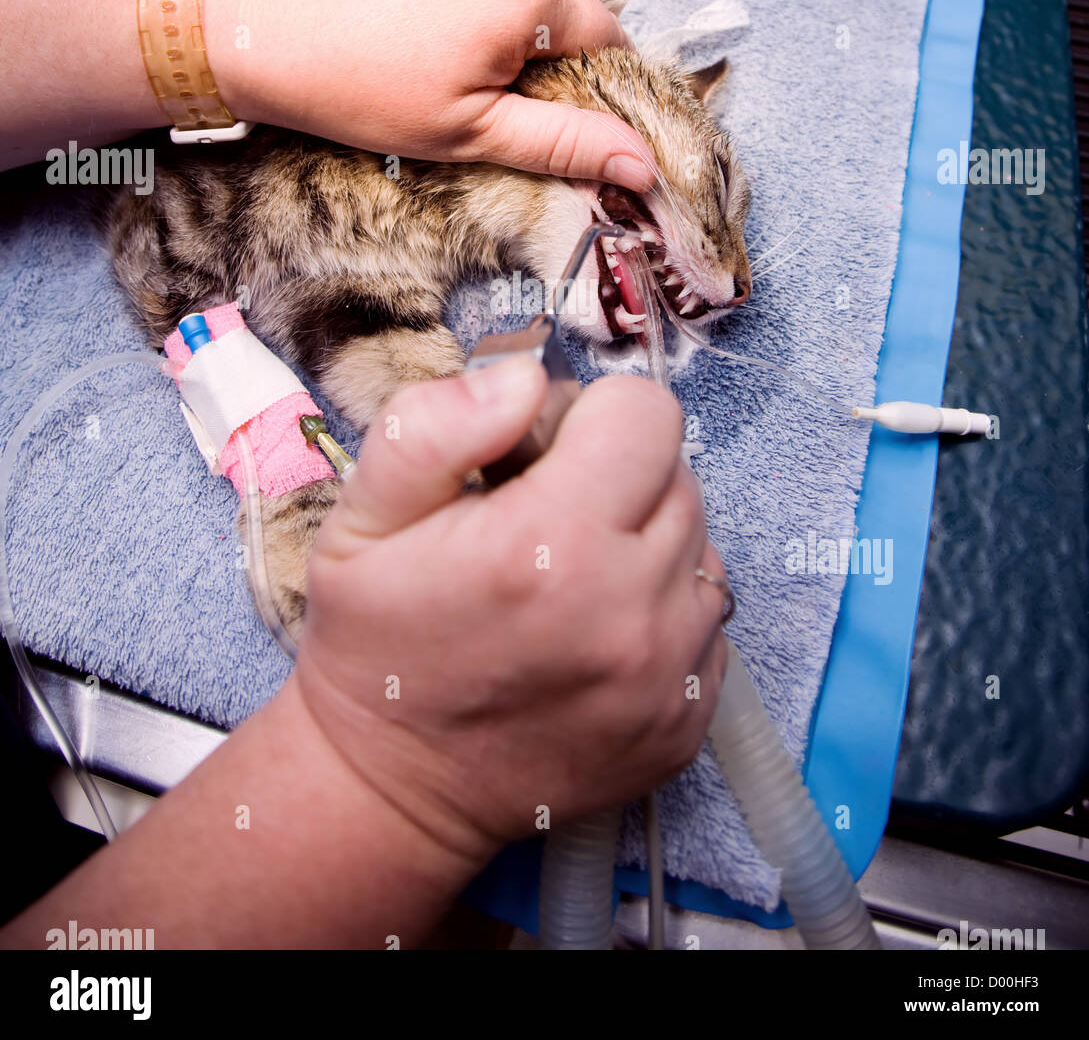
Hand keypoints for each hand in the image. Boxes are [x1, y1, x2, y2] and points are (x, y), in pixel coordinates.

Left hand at [205, 0, 654, 190]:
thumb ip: (564, 143)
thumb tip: (645, 164)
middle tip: (464, 90)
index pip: (604, 36)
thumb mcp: (469, 133)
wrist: (251, 22)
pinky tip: (407, 11)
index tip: (544, 108)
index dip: (586, 80)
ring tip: (426, 50)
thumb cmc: (359, 90)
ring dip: (494, 12)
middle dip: (530, 48)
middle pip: (556, 5)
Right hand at [294, 356, 728, 862]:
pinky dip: (663, 612)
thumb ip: (436, 426)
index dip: (589, 417)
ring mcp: (667, 678)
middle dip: (618, 477)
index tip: (540, 456)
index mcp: (550, 546)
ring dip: (648, 544)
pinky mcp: (687, 724)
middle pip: (678, 476)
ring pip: (701, 549)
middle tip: (545, 518)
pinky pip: (708, 624)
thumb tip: (526, 378)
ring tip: (571, 579)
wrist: (390, 790)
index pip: (647, 414)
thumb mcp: (360, 517)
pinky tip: (595, 634)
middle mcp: (630, 613)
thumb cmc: (374, 643)